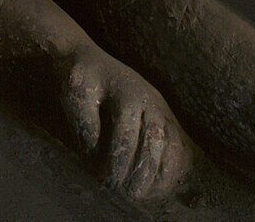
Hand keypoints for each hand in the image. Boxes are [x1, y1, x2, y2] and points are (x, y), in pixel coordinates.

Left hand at [59, 46, 193, 199]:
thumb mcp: (74, 93)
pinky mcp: (167, 117)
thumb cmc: (80, 79)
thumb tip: (95, 151)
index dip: (118, 158)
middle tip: (126, 193)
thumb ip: (84, 120)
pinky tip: (159, 187)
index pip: (126, 129)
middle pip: (154, 138)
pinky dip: (174, 169)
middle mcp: (149, 97)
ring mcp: (161, 107)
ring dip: (161, 174)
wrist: (89, 59)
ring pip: (173, 143)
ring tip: (144, 195)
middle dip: (141, 170)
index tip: (107, 180)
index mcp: (125, 90)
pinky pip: (180, 146)